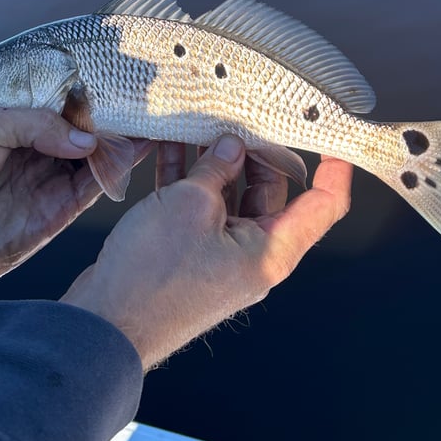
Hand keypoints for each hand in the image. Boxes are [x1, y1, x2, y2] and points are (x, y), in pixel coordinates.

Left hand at [0, 106, 147, 298]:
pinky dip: (116, 170)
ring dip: (123, 140)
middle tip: (148, 97)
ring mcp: (50, 180)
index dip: (92, 92)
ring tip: (151, 120)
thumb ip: (34, 122)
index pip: (65, 102)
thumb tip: (84, 139)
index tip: (120, 77)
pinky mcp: (57, 212)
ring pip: (98, 156)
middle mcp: (38, 149)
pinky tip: (136, 151)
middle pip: (88, 129)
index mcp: (18, 122)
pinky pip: (94, 188)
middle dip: (116, 114)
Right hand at [61, 136, 352, 368]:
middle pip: (270, 193)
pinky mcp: (188, 252)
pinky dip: (187, 177)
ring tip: (201, 122)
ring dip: (214, 161)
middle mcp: (251, 254)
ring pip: (228, 196)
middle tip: (240, 116)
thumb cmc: (153, 279)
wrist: (106, 323)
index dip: (334, 173)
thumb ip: (216, 170)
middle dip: (255, 152)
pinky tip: (172, 146)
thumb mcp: (189, 205)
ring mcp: (218, 254)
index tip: (334, 142)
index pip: (322, 207)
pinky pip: (197, 207)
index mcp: (270, 251)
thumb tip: (231, 147)